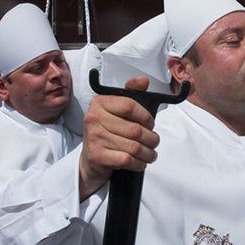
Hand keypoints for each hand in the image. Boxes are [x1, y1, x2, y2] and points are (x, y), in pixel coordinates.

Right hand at [78, 76, 159, 199]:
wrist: (91, 160)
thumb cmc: (107, 133)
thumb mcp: (118, 111)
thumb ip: (131, 94)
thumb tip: (143, 81)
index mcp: (100, 103)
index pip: (130, 105)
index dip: (146, 116)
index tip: (150, 124)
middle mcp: (94, 118)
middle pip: (135, 129)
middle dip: (151, 139)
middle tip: (153, 142)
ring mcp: (94, 137)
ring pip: (133, 147)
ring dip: (148, 153)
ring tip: (150, 154)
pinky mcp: (97, 156)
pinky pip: (126, 159)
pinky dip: (138, 164)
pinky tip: (140, 163)